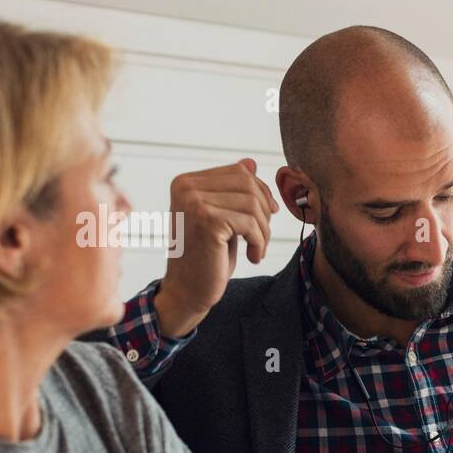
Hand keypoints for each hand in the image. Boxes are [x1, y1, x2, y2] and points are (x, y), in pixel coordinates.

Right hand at [154, 158, 278, 336]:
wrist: (188, 289)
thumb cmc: (206, 255)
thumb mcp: (221, 217)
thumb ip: (232, 191)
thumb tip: (250, 163)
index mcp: (186, 182)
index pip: (240, 172)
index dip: (261, 193)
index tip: (267, 216)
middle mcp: (186, 187)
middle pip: (249, 185)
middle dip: (264, 212)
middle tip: (261, 236)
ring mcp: (195, 202)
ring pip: (253, 205)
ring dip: (263, 231)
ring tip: (256, 248)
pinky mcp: (208, 221)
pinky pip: (251, 224)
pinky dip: (259, 242)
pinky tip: (253, 256)